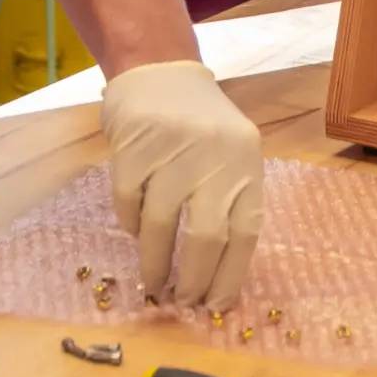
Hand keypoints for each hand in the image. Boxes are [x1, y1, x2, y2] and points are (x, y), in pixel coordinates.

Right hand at [100, 60, 263, 307]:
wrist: (159, 70)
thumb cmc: (200, 125)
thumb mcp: (231, 155)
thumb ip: (228, 203)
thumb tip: (216, 277)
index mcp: (247, 163)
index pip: (245, 232)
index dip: (230, 275)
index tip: (216, 305)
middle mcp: (215, 157)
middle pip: (206, 236)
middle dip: (193, 280)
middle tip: (183, 302)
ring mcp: (173, 150)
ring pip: (161, 226)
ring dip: (156, 264)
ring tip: (155, 284)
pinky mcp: (135, 147)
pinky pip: (130, 204)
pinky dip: (132, 225)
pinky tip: (137, 232)